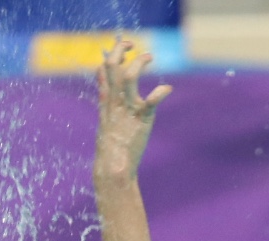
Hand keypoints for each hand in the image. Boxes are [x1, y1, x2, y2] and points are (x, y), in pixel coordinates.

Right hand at [94, 39, 170, 185]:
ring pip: (128, 77)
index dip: (114, 54)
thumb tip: (101, 79)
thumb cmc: (111, 144)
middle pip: (113, 66)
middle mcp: (115, 101)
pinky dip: (160, 93)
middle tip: (133, 46)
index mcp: (107, 100)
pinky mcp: (141, 119)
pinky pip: (150, 102)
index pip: (104, 69)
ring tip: (149, 57)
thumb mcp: (104, 116)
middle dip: (121, 49)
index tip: (125, 49)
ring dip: (139, 63)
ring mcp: (127, 109)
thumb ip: (105, 96)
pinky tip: (167, 89)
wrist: (113, 167)